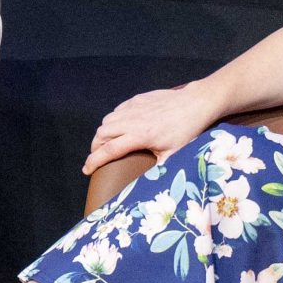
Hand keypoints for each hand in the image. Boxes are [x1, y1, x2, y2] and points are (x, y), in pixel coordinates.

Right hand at [82, 84, 219, 175]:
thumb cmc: (188, 130)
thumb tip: (149, 183)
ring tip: (108, 143)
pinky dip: (113, 120)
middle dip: (95, 148)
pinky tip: (120, 126)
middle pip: (101, 135)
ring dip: (103, 134)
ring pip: (106, 121)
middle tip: (98, 157)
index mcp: (139, 136)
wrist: (197, 102)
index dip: (94, 162)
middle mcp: (131, 121)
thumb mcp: (175, 153)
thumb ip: (159, 167)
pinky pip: (117, 111)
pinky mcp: (137, 100)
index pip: (108, 151)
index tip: (86, 170)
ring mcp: (132, 108)